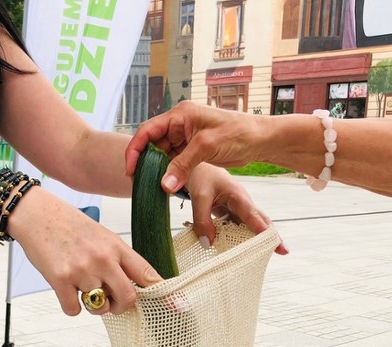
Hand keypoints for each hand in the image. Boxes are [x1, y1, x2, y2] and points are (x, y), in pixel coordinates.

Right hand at [8, 187, 160, 315]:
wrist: (36, 214)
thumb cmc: (68, 225)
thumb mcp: (102, 236)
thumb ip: (118, 260)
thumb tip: (132, 287)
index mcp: (116, 247)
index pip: (147, 273)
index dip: (164, 293)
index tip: (178, 306)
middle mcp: (103, 259)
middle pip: (128, 298)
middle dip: (121, 307)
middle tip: (111, 302)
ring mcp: (81, 270)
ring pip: (99, 307)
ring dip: (93, 305)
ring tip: (82, 287)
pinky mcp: (60, 280)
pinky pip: (74, 310)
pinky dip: (71, 306)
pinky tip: (66, 288)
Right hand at [126, 101, 261, 196]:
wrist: (260, 140)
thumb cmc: (238, 133)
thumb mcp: (206, 147)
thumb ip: (182, 166)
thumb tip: (164, 185)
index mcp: (179, 115)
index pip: (147, 131)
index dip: (135, 150)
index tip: (130, 170)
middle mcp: (179, 124)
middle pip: (152, 144)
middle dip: (145, 163)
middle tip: (139, 183)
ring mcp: (186, 137)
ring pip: (162, 155)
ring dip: (157, 170)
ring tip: (151, 187)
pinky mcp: (193, 149)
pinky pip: (174, 162)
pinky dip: (169, 173)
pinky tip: (166, 185)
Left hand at [185, 164, 286, 253]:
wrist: (201, 168)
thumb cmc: (203, 178)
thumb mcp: (199, 197)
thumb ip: (202, 220)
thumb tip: (208, 244)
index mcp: (238, 196)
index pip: (252, 214)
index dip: (261, 228)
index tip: (270, 240)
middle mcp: (244, 204)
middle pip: (262, 221)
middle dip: (273, 236)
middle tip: (284, 251)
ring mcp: (240, 210)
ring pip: (254, 226)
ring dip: (262, 240)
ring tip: (274, 254)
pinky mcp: (234, 216)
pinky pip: (242, 229)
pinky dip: (246, 240)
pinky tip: (249, 252)